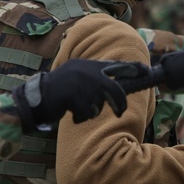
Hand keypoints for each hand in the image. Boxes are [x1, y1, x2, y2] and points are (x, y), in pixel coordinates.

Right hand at [12, 59, 147, 129]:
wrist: (37, 96)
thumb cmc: (60, 91)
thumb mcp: (78, 78)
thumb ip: (96, 78)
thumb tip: (118, 88)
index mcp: (89, 66)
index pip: (117, 66)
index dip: (133, 69)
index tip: (147, 71)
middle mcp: (87, 71)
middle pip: (114, 90)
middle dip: (120, 103)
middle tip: (120, 112)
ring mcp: (80, 82)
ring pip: (99, 104)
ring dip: (90, 111)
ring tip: (78, 109)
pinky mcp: (73, 94)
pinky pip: (87, 112)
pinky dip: (81, 117)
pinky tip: (71, 113)